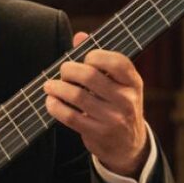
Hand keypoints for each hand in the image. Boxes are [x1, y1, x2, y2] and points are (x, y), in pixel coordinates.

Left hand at [43, 32, 148, 176]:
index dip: (94, 55)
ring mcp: (113, 118)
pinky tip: (51, 102)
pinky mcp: (99, 133)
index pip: (116, 61)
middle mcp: (127, 100)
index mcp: (133, 82)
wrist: (128, 146)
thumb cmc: (117, 105)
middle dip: (69, 70)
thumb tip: (80, 36)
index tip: (84, 59)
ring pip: (77, 96)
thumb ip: (100, 59)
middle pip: (90, 76)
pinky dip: (55, 106)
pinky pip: (70, 116)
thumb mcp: (117, 84)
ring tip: (50, 86)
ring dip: (56, 88)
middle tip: (62, 72)